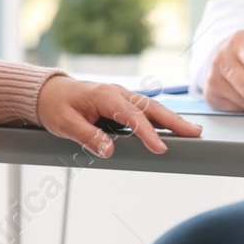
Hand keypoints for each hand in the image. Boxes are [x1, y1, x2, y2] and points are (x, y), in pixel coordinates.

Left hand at [36, 76, 202, 157]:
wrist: (47, 92)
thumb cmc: (55, 106)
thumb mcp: (65, 124)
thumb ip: (87, 136)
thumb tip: (109, 150)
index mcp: (104, 95)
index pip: (131, 115)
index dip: (147, 133)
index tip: (161, 148)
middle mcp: (117, 92)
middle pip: (150, 107)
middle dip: (174, 120)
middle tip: (195, 133)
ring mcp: (121, 96)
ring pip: (151, 107)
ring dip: (172, 119)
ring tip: (192, 131)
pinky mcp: (121, 103)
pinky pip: (144, 110)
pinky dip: (161, 118)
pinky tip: (172, 128)